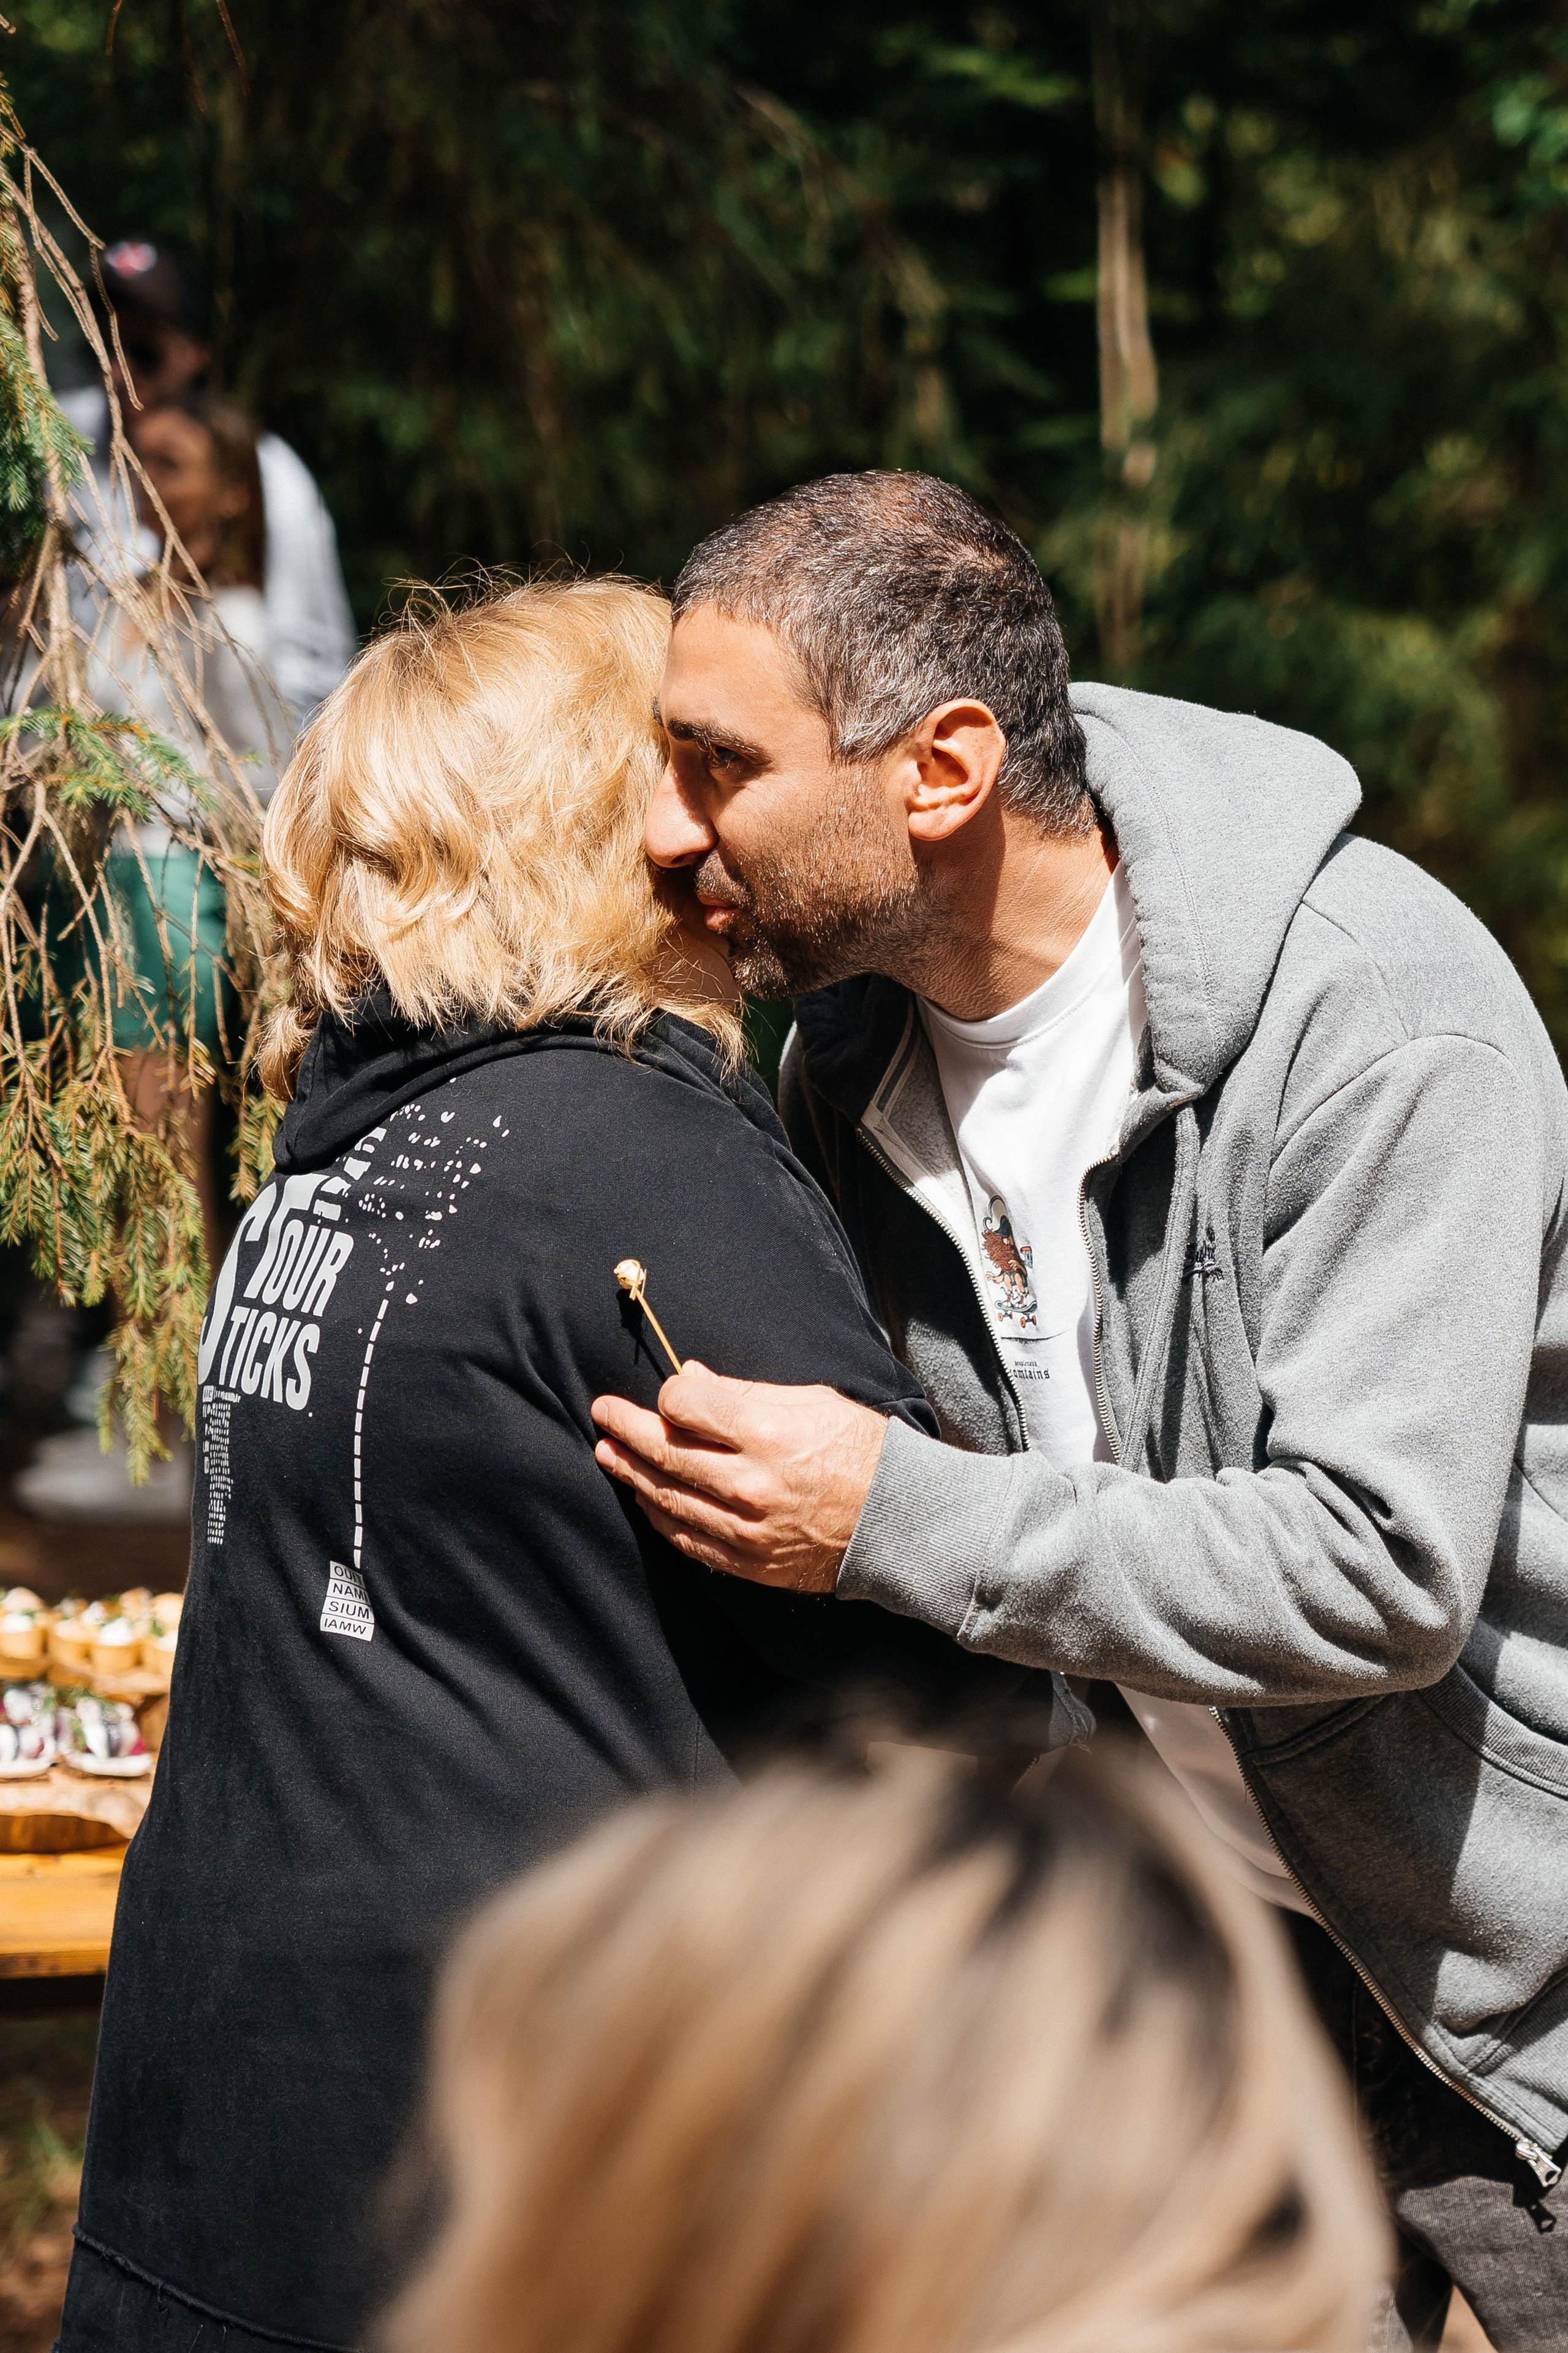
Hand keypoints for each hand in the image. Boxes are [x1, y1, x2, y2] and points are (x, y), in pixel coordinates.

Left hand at [591, 1362, 888, 1590]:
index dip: (669, 1394)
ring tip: (609, 1454)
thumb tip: (692, 1379)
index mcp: (767, 1435)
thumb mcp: (812, 1402)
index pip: (686, 1406)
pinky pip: (688, 1539)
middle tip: (603, 1415)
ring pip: (668, 1499)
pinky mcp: (750, 1562)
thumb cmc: (862, 1450)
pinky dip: (661, 1517)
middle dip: (626, 1430)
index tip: (667, 1392)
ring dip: (632, 1474)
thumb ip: (745, 1393)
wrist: (901, 1522)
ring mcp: (747, 1529)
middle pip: (665, 1452)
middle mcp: (750, 1484)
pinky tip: (645, 1498)